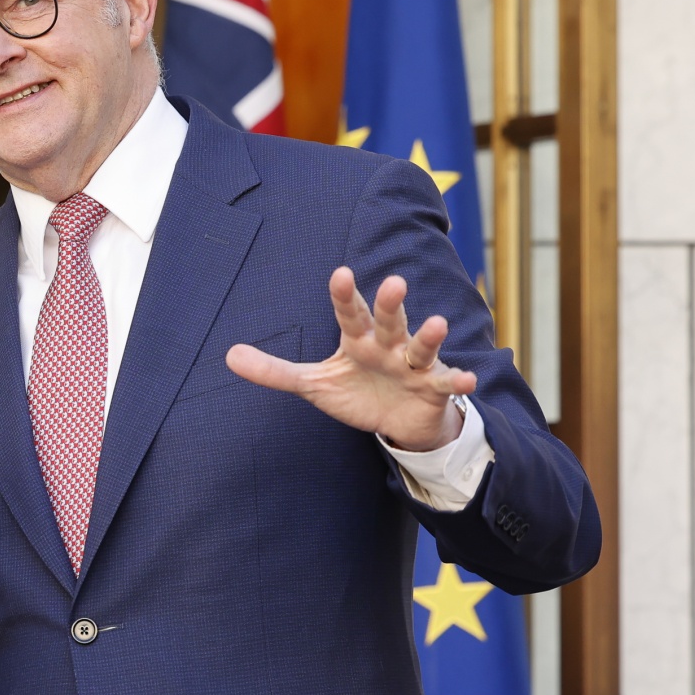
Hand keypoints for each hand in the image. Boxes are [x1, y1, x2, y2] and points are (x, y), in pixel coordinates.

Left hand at [226, 267, 476, 451]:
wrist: (399, 422)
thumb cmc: (357, 393)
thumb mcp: (313, 384)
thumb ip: (274, 371)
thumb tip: (228, 355)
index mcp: (358, 339)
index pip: (349, 313)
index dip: (344, 295)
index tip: (338, 273)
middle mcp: (388, 344)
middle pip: (388, 319)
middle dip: (390, 303)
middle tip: (393, 283)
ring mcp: (414, 365)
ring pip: (421, 346)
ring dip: (429, 335)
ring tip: (435, 324)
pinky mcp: (434, 388)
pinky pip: (446, 383)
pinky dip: (458, 381)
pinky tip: (466, 380)